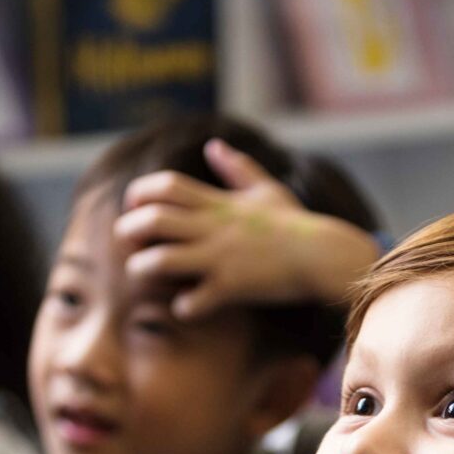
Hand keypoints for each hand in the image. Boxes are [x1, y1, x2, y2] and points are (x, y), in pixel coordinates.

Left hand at [115, 138, 380, 319]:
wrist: (324, 254)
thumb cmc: (297, 224)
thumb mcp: (266, 189)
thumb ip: (237, 168)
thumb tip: (215, 146)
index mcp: (217, 203)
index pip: (165, 185)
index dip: (140, 194)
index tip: (136, 208)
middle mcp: (213, 227)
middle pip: (152, 219)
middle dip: (129, 230)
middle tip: (129, 244)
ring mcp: (220, 257)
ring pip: (161, 260)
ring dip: (143, 269)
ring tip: (145, 275)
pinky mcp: (232, 287)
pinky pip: (193, 301)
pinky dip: (182, 307)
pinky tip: (187, 306)